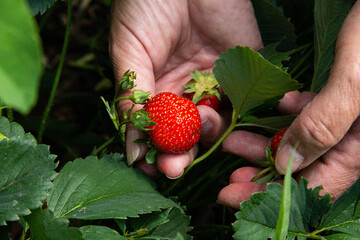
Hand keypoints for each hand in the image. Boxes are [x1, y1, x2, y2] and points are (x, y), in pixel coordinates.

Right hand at [110, 0, 262, 177]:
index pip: (158, 131)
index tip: (152, 167)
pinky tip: (232, 121)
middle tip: (174, 166)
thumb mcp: (129, 51)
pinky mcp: (243, 70)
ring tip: (200, 120)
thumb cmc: (145, 5)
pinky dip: (244, 114)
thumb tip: (131, 150)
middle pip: (188, 134)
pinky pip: (247, 100)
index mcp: (157, 89)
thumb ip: (132, 98)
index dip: (156, 151)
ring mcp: (215, 82)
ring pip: (217, 122)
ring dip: (208, 132)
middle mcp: (186, 91)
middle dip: (181, 153)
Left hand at [218, 1, 359, 207]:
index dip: (271, 195)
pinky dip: (289, 112)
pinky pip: (311, 112)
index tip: (233, 195)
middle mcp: (354, 136)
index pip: (314, 187)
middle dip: (262, 173)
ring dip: (265, 142)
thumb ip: (322, 126)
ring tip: (233, 140)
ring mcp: (347, 116)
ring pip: (301, 140)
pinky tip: (275, 104)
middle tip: (229, 176)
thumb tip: (285, 165)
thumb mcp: (353, 85)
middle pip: (304, 169)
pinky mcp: (341, 94)